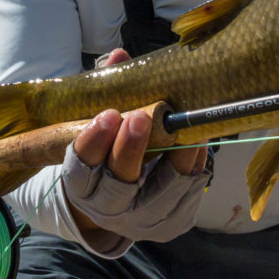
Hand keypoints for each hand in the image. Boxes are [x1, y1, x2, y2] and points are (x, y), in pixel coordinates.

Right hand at [64, 49, 210, 245]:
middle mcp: (107, 208)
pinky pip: (187, 195)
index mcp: (82, 184)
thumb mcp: (101, 126)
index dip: (93, 142)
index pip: (81, 167)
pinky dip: (194, 166)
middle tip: (141, 116)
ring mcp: (141, 220)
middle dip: (130, 150)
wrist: (123, 201)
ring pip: (160, 193)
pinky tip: (197, 140)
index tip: (108, 113)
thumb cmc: (109, 151)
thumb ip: (109, 90)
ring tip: (184, 127)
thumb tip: (120, 55)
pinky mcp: (171, 223)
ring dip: (175, 157)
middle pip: (118, 183)